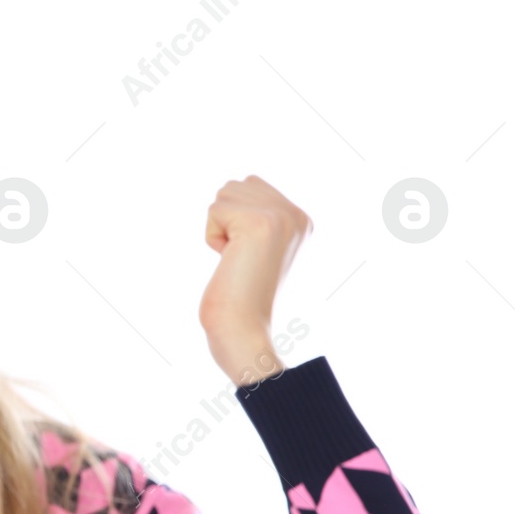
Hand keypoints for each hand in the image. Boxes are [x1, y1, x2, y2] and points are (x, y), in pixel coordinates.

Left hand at [198, 175, 310, 385]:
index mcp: (302, 221)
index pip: (250, 185)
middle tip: (240, 258)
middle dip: (225, 221)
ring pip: (224, 195)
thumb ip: (254, 215)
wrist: (244, 329)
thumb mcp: (255, 249)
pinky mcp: (261, 223)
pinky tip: (230, 261)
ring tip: (236, 259)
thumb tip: (239, 184)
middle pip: (235, 186)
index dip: (234, 221)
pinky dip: (212, 238)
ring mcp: (282, 217)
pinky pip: (214, 211)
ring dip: (218, 229)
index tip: (248, 256)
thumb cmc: (241, 298)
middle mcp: (297, 215)